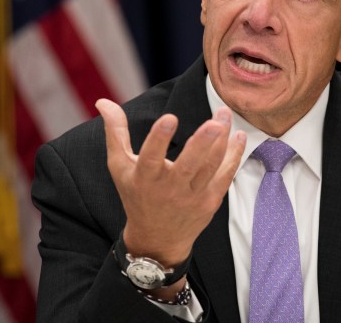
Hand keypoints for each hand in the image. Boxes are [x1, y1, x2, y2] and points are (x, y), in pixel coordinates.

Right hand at [95, 99, 246, 267]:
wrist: (157, 239)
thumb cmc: (136, 195)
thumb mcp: (120, 166)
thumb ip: (115, 133)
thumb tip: (103, 101)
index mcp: (145, 178)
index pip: (151, 157)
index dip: (159, 138)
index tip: (170, 117)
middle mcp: (169, 189)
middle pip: (189, 165)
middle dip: (203, 143)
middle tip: (215, 121)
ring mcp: (192, 197)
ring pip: (211, 167)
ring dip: (222, 141)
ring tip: (225, 114)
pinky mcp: (210, 202)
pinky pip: (225, 175)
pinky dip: (234, 155)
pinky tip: (238, 135)